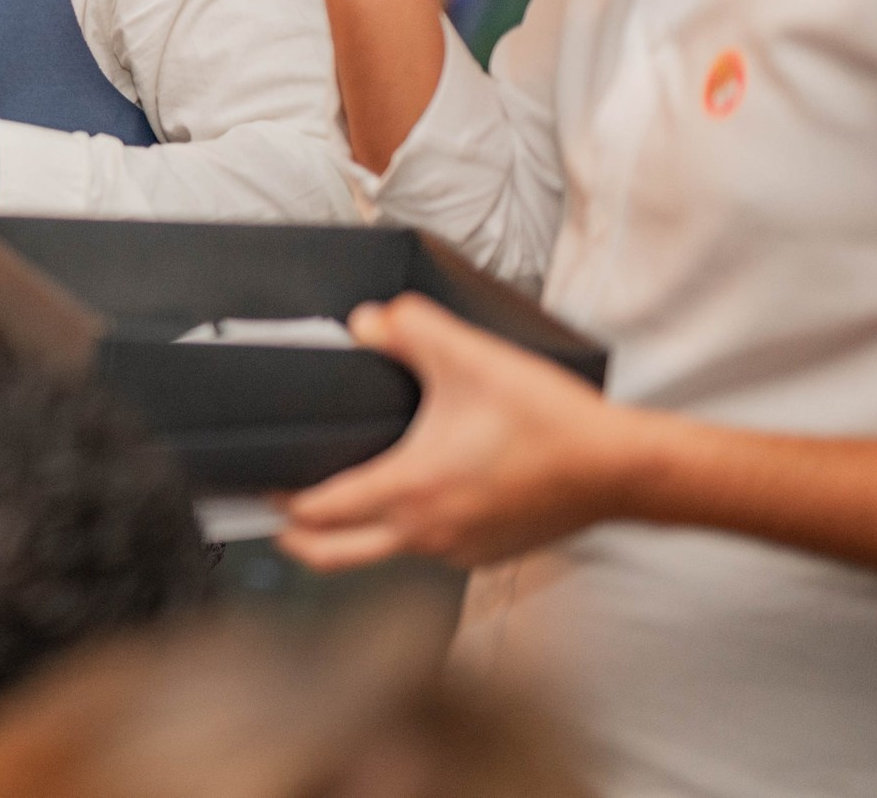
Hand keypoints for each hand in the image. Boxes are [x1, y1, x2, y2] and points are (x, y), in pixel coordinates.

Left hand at [277, 295, 646, 571]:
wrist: (621, 468)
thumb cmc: (550, 422)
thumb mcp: (470, 356)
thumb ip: (409, 328)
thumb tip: (364, 322)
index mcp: (410, 490)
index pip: (318, 512)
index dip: (278, 500)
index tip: (255, 486)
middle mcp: (427, 532)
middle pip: (333, 555)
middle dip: (294, 540)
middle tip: (271, 517)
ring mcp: (458, 550)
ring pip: (382, 554)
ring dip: (351, 535)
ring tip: (335, 502)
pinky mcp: (487, 553)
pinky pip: (428, 550)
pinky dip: (404, 532)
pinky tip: (410, 500)